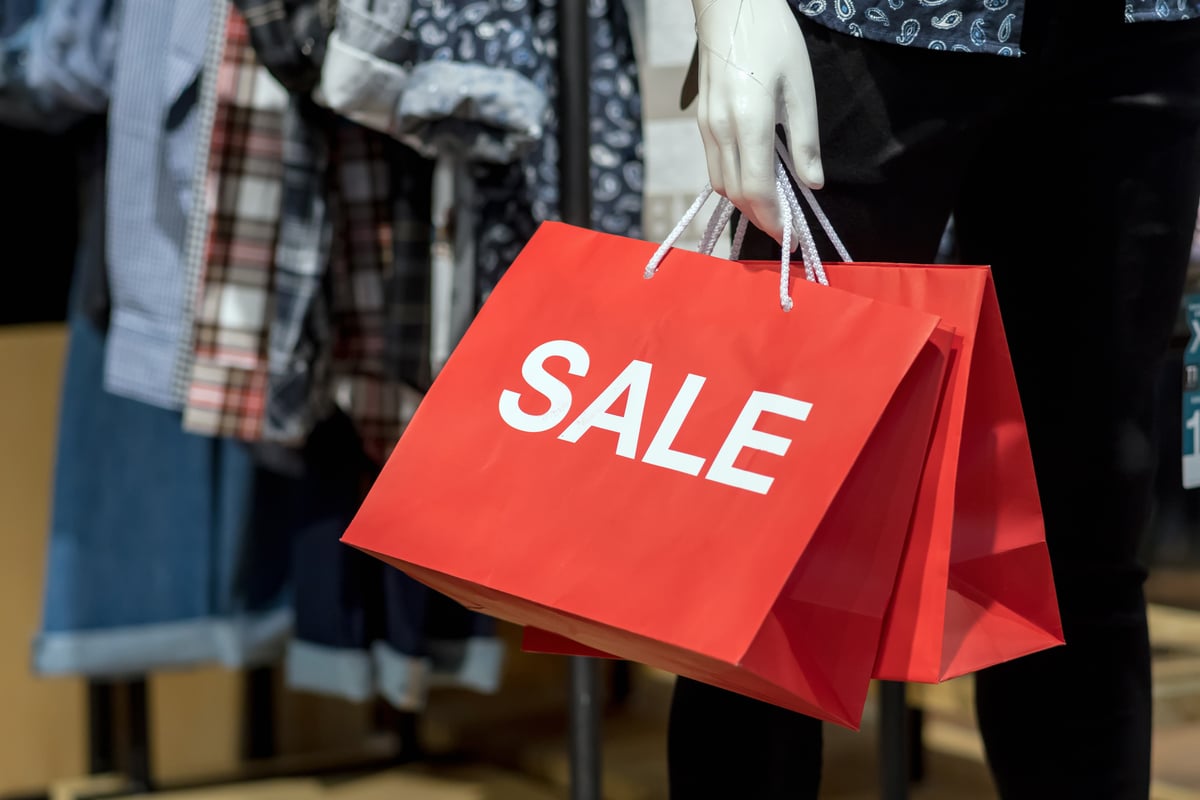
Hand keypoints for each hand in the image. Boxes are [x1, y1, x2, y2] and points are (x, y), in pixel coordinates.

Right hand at [691, 0, 822, 245]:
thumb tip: (812, 183)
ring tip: (772, 207)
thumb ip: (806, 140)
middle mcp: (720, 130)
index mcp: (749, 122)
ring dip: (745, 202)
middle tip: (785, 229)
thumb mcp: (801, 88)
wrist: (730, 6)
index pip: (757, 189)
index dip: (773, 219)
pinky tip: (754, 178)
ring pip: (720, 183)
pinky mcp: (701, 121)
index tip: (790, 235)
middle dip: (760, 217)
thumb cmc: (773, 40)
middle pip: (735, 194)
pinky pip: (714, 165)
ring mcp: (706, 126)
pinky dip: (733, 182)